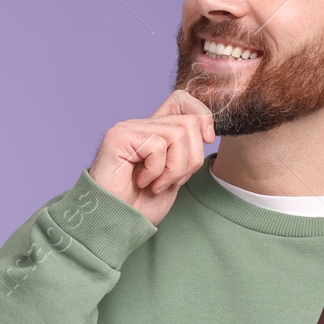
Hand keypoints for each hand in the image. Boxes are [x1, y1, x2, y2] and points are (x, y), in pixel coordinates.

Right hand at [88, 90, 216, 225]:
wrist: (116, 224)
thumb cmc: (141, 206)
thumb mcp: (175, 176)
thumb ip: (186, 152)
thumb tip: (206, 132)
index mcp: (153, 131)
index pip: (182, 100)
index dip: (202, 116)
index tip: (207, 140)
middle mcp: (140, 125)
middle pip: (189, 122)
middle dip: (191, 159)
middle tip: (171, 181)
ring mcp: (128, 129)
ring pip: (178, 134)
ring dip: (174, 169)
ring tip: (156, 184)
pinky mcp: (118, 137)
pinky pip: (157, 146)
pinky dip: (156, 171)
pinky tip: (142, 182)